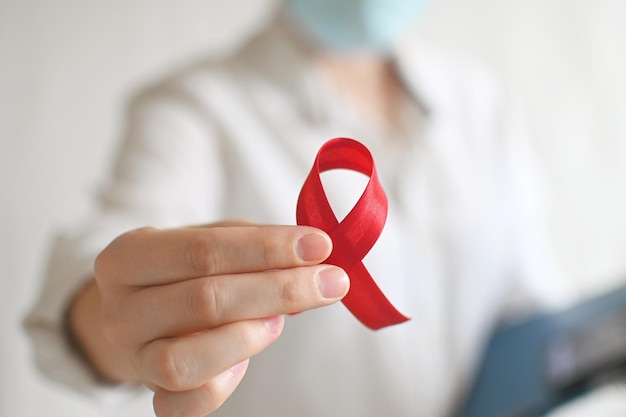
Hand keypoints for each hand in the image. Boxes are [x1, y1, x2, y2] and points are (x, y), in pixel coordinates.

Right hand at [69, 222, 348, 416]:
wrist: (137, 309)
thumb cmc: (181, 270)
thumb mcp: (207, 240)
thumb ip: (253, 246)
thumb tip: (309, 266)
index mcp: (127, 256)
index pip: (202, 250)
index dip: (267, 249)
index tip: (319, 246)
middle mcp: (119, 309)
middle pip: (204, 301)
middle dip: (279, 289)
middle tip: (330, 282)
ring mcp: (131, 357)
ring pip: (185, 361)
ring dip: (249, 337)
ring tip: (279, 320)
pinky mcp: (149, 393)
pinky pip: (184, 405)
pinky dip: (224, 383)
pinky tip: (245, 358)